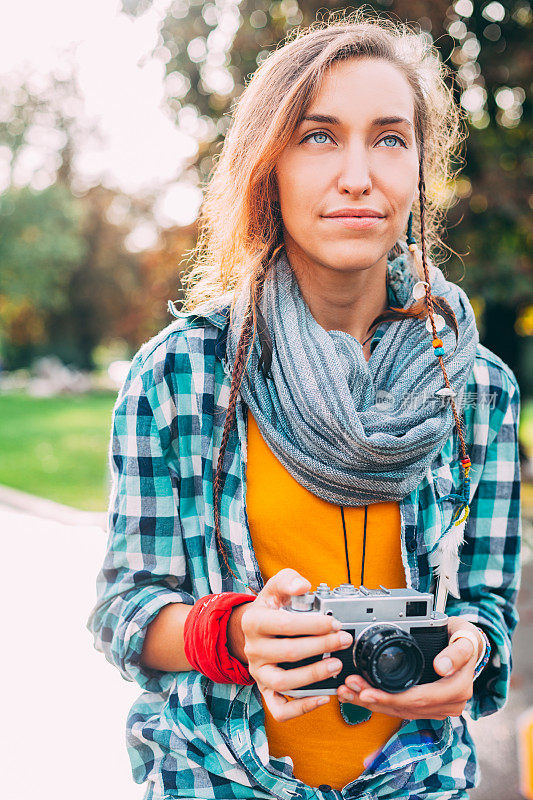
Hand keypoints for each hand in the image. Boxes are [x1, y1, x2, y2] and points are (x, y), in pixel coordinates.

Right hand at [237, 568, 353, 721]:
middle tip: (343, 640)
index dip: (313, 625)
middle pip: (288, 653)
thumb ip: (288, 580)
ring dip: (313, 675)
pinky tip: (323, 697)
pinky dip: (302, 708)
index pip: (284, 625)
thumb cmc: (269, 608)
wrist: (252, 629)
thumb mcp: (275, 587)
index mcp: (254, 622)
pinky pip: (280, 709)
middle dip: (321, 646)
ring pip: (283, 683)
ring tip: (336, 665)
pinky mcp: (266, 690)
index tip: (334, 622)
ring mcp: (259, 673)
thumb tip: (303, 586)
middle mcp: (253, 650)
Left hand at [336, 617, 482, 720]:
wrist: (469, 644)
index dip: (391, 697)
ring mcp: (438, 708)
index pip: (418, 699)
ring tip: (348, 692)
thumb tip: (442, 666)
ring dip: (372, 703)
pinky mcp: (428, 706)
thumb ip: (457, 652)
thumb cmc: (463, 639)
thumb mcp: (464, 638)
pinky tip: (361, 696)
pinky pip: (402, 708)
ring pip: (400, 711)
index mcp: (456, 690)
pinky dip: (380, 703)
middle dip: (374, 700)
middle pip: (405, 708)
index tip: (367, 691)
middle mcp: (448, 704)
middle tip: (349, 689)